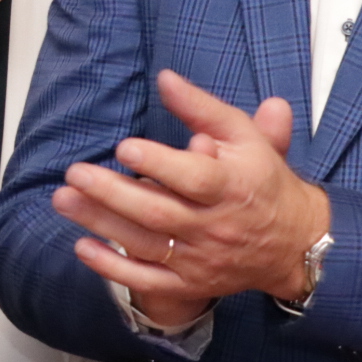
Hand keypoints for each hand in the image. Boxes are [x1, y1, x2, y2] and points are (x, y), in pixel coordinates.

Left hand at [52, 70, 330, 327]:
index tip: (124, 147)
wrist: (297, 243)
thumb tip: (165, 78)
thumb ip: (202, 108)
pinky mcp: (191, 282)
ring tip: (64, 200)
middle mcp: (216, 226)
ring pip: (146, 244)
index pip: (194, 178)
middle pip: (159, 212)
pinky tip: (82, 247)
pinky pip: (149, 281)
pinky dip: (114, 268)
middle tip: (75, 173)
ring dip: (101, 224)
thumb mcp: (244, 136)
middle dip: (112, 194)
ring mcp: (201, 259)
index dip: (159, 163)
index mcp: (232, 187)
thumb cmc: (262, 180)